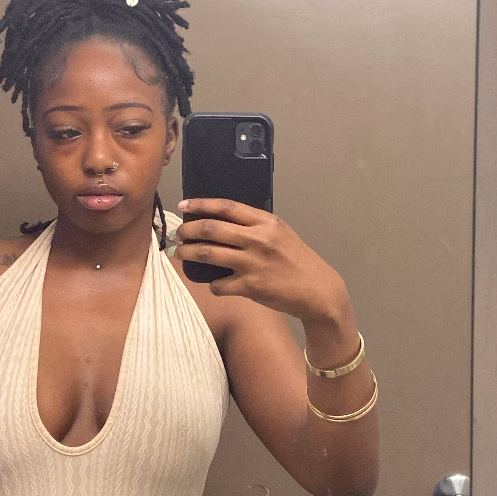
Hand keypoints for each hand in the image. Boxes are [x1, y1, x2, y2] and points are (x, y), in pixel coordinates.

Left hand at [175, 199, 349, 326]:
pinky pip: (218, 284)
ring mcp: (253, 263)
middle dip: (188, 230)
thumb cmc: (297, 261)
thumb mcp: (281, 234)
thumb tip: (223, 223)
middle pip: (211, 229)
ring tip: (181, 254)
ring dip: (188, 254)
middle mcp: (258, 239)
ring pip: (207, 254)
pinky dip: (212, 284)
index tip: (184, 205)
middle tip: (179, 234)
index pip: (226, 207)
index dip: (201, 205)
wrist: (317, 290)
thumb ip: (256, 226)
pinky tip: (215, 284)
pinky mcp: (250, 286)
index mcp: (266, 222)